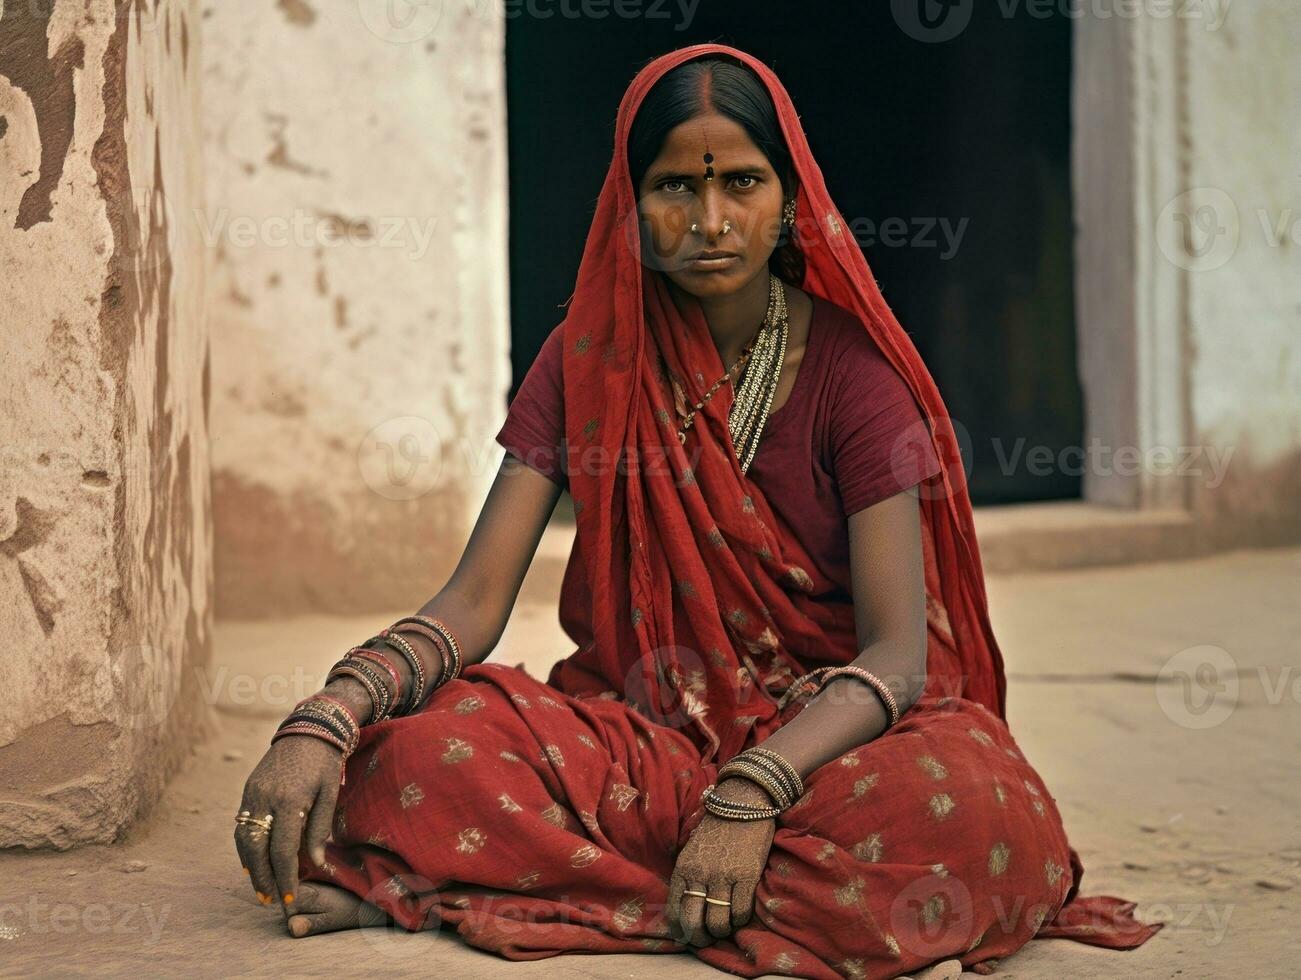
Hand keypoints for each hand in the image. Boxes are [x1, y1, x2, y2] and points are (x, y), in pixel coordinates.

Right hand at [233, 734, 342, 917]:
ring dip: (250, 866)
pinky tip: (251, 862)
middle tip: (269, 900)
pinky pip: (242, 824)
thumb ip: (320, 829)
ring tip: (260, 888)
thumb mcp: (330, 793)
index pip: (282, 850)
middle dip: (262, 878)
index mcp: (290, 801)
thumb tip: (316, 863)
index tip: (289, 896)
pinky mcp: (248, 789)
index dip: (285, 876)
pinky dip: (245, 847)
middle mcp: (265, 799)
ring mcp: (252, 793)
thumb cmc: (325, 761)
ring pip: (244, 839)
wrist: (309, 727)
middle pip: (257, 850)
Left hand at [667, 778, 776, 945]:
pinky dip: (740, 921)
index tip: (687, 935)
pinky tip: (740, 916)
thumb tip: (686, 907)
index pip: (674, 911)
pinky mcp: (746, 876)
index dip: (680, 930)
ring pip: (717, 922)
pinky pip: (740, 912)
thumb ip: (688, 876)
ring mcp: (723, 876)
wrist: (742, 804)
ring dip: (721, 931)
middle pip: (693, 922)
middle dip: (699, 938)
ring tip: (725, 928)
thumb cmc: (717, 829)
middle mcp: (699, 874)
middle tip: (706, 940)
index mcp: (683, 868)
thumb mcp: (692, 851)